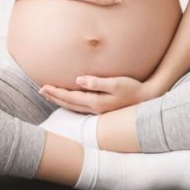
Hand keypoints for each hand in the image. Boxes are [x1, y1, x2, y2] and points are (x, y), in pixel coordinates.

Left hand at [38, 75, 160, 114]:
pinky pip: (81, 107)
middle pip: (69, 103)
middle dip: (54, 97)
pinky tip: (69, 100)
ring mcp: (99, 110)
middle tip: (41, 91)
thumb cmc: (133, 88)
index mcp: (96, 102)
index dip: (56, 92)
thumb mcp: (116, 83)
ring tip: (50, 95)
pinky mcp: (103, 108)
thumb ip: (97, 82)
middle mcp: (95, 108)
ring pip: (74, 106)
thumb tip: (78, 80)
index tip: (43, 86)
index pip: (70, 97)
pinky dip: (71, 102)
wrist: (148, 98)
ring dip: (61, 100)